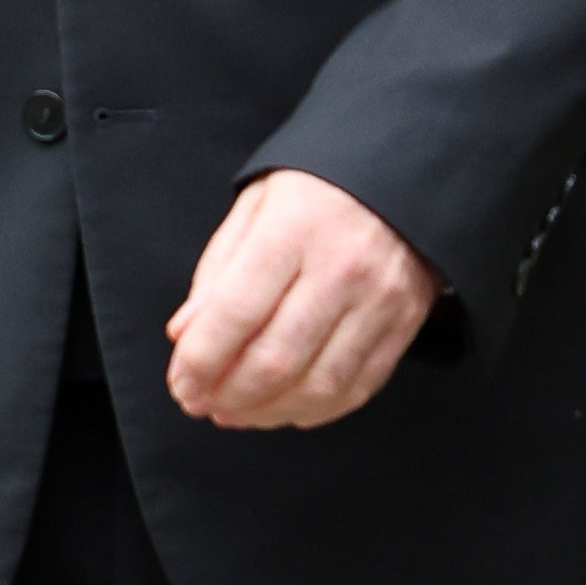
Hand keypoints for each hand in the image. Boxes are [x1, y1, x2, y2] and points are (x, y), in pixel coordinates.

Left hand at [166, 168, 438, 429]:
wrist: (405, 171)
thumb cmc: (320, 188)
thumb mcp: (256, 206)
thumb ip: (216, 271)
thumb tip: (185, 335)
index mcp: (292, 230)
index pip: (235, 312)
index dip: (200, 361)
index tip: (180, 384)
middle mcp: (340, 268)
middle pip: (275, 359)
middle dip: (228, 395)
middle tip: (201, 403)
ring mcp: (379, 300)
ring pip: (318, 384)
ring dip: (267, 412)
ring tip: (236, 412)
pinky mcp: (405, 323)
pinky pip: (358, 386)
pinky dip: (315, 410)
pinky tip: (285, 409)